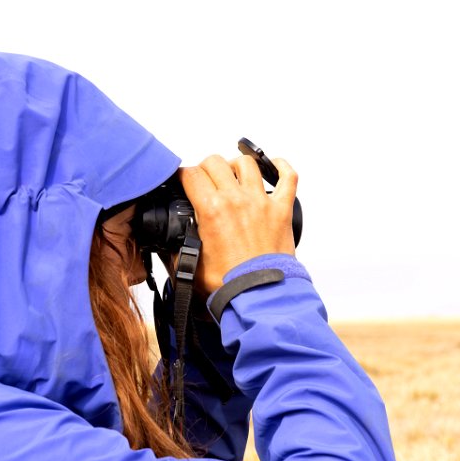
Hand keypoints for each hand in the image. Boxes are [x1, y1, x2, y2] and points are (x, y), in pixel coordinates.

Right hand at [179, 154, 297, 293]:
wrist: (259, 297)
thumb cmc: (230, 286)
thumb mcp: (190, 266)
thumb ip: (177, 249)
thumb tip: (172, 243)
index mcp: (211, 210)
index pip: (191, 175)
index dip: (183, 176)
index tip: (184, 182)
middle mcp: (236, 200)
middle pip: (215, 162)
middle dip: (205, 168)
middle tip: (205, 181)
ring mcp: (261, 202)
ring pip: (246, 164)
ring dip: (234, 166)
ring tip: (232, 176)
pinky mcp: (281, 210)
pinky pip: (288, 176)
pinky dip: (280, 166)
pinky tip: (272, 166)